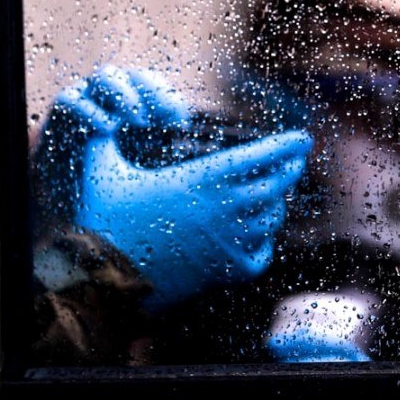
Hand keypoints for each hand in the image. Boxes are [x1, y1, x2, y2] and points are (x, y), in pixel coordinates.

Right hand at [31, 66, 189, 225]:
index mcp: (133, 106)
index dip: (168, 99)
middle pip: (134, 77)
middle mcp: (111, 98)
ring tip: (137, 118)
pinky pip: (72, 100)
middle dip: (151, 91)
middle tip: (162, 116)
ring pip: (106, 78)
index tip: (181, 121)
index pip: (155, 90)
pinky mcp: (60, 113)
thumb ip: (164, 154)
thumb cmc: (104, 180)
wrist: (57, 198)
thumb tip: (198, 151)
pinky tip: (107, 128)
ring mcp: (86, 100)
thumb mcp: (141, 167)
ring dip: (125, 94)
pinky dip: (91, 110)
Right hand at [77, 127, 312, 309]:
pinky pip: (261, 255)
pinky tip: (257, 235)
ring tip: (274, 194)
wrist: (102, 278)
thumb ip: (102, 139)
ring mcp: (227, 243)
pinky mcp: (224, 272)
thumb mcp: (101, 170)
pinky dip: (264, 242)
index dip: (286, 145)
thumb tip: (96, 120)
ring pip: (271, 219)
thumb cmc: (101, 220)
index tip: (302, 138)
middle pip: (276, 186)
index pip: (259, 157)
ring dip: (276, 204)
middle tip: (295, 161)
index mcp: (198, 179)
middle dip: (290, 170)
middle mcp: (221, 210)